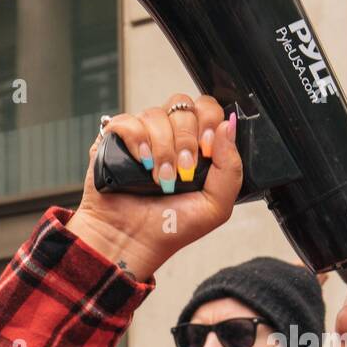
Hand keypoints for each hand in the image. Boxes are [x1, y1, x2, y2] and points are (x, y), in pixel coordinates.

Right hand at [68, 92, 240, 277]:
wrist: (134, 240)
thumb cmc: (172, 226)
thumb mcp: (216, 205)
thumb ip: (230, 167)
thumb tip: (228, 126)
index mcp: (197, 146)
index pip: (208, 109)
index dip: (209, 123)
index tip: (207, 151)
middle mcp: (171, 136)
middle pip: (183, 106)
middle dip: (186, 140)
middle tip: (183, 170)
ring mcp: (144, 135)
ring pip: (156, 114)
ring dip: (163, 149)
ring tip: (160, 179)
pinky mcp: (117, 139)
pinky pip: (128, 121)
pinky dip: (138, 142)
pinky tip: (141, 163)